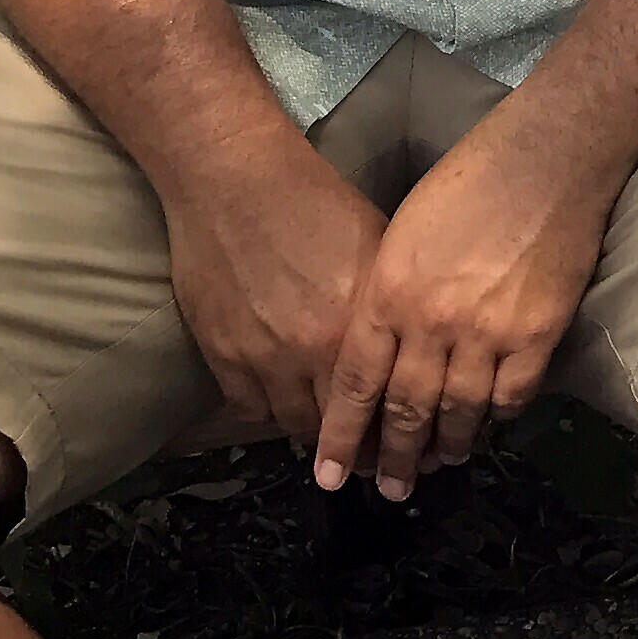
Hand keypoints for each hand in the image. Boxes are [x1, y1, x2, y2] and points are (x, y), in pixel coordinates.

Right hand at [163, 143, 390, 447]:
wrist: (232, 180)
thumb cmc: (314, 200)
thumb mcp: (378, 245)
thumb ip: (392, 305)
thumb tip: (415, 343)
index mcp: (362, 323)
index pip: (386, 405)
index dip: (397, 434)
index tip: (407, 447)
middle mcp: (315, 350)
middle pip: (342, 426)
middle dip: (360, 447)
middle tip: (372, 457)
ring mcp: (264, 358)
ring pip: (296, 425)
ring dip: (316, 435)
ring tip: (331, 440)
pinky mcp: (222, 356)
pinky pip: (252, 411)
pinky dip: (272, 415)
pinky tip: (287, 408)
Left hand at [312, 108, 613, 501]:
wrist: (547, 155)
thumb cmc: (468, 179)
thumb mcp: (402, 232)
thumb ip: (388, 296)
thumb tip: (383, 348)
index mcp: (387, 293)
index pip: (355, 384)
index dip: (341, 436)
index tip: (329, 474)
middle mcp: (430, 322)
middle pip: (405, 410)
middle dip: (392, 458)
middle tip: (389, 489)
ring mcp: (486, 332)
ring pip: (458, 413)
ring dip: (446, 447)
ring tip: (439, 464)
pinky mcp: (536, 334)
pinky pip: (511, 396)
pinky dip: (496, 417)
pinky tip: (488, 424)